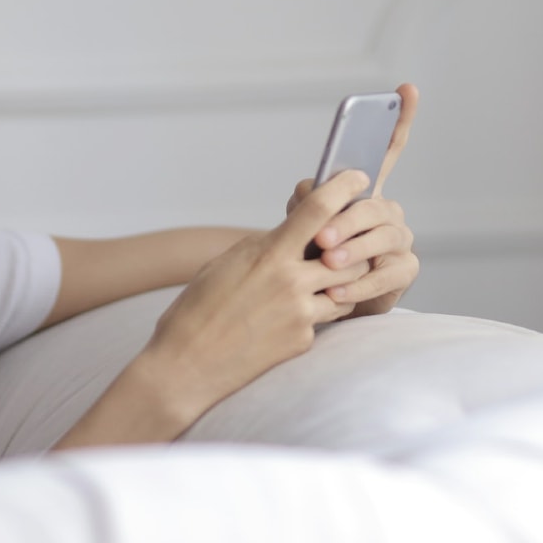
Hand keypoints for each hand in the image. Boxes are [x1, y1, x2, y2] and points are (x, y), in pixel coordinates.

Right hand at [138, 169, 376, 421]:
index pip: (318, 210)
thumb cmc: (195, 312)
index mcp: (268, 254)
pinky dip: (315, 315)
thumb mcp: (226, 264)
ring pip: (345, 289)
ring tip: (319, 285)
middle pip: (347, 253)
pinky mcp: (302, 341)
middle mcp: (291, 281)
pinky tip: (287, 320)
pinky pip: (324, 320)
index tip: (358, 176)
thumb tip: (288, 240)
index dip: (343, 188)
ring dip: (340, 284)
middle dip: (351, 248)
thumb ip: (263, 249)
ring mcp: (300, 313)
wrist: (185, 366)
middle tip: (345, 246)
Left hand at [288, 82, 420, 317]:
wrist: (317, 299)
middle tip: (320, 237)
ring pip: (383, 238)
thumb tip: (311, 193)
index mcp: (366, 191)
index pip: (387, 150)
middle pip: (375, 205)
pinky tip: (335, 292)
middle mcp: (389, 210)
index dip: (399, 120)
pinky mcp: (404, 271)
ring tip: (327, 262)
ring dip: (353, 250)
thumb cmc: (309, 254)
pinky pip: (385, 275)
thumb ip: (305, 201)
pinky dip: (358, 284)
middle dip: (346, 220)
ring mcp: (400, 240)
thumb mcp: (300, 223)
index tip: (406, 89)